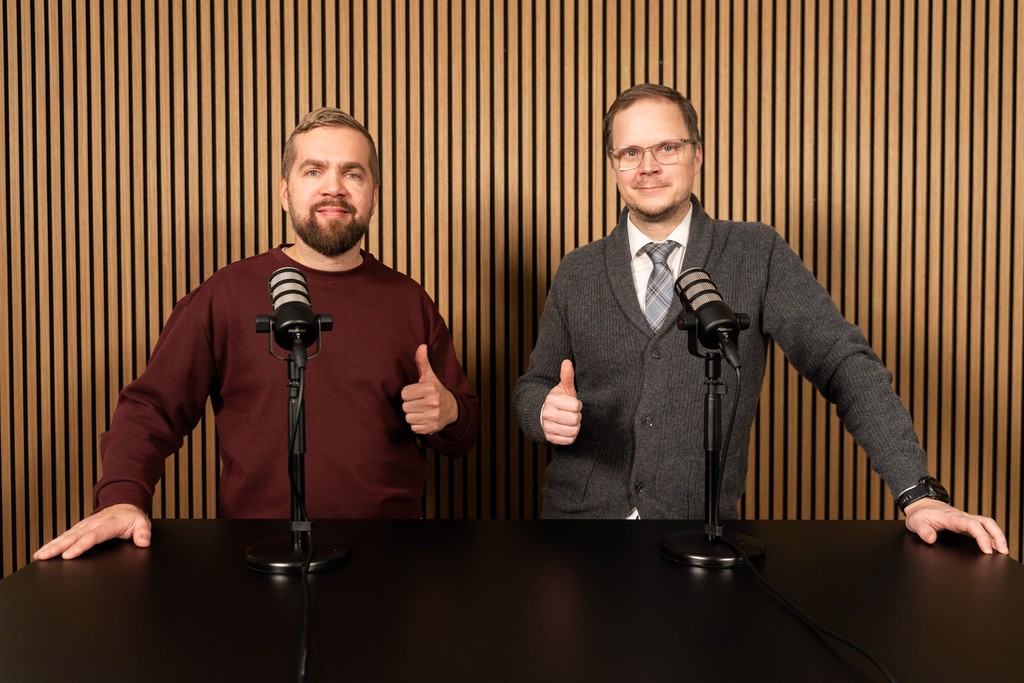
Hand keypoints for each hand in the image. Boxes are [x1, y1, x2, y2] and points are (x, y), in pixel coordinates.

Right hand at [33, 503, 151, 559]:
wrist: (124, 504)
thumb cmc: (131, 517)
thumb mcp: (142, 523)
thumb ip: (143, 533)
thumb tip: (143, 543)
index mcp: (108, 524)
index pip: (92, 537)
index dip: (80, 546)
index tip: (68, 555)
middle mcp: (93, 524)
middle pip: (73, 537)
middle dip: (58, 547)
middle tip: (44, 556)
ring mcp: (84, 526)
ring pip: (66, 536)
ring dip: (51, 545)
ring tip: (38, 555)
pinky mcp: (80, 528)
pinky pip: (65, 536)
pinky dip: (53, 543)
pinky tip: (43, 552)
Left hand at [401, 344, 458, 434]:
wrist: (452, 409)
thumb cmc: (436, 391)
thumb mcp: (429, 377)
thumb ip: (422, 362)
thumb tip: (421, 346)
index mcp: (430, 388)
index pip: (404, 394)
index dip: (409, 394)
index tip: (419, 393)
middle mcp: (433, 402)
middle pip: (405, 406)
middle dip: (411, 405)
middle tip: (421, 402)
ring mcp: (433, 416)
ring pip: (408, 418)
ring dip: (414, 415)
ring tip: (423, 410)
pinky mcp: (432, 428)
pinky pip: (413, 427)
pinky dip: (418, 425)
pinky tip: (426, 418)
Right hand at [541, 359, 582, 444]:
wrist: (541, 415)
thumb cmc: (557, 400)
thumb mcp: (562, 388)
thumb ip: (566, 376)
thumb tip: (567, 361)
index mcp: (551, 400)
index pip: (575, 406)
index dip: (577, 405)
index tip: (573, 403)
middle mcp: (548, 414)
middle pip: (575, 419)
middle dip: (577, 416)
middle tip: (573, 413)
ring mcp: (548, 427)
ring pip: (573, 431)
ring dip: (575, 427)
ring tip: (570, 421)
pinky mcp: (550, 438)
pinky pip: (568, 440)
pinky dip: (570, 436)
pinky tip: (567, 429)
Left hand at [904, 498, 1008, 554]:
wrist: (919, 504)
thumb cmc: (919, 513)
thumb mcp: (915, 522)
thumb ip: (923, 531)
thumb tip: (931, 539)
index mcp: (951, 517)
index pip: (972, 525)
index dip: (982, 537)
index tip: (987, 549)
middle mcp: (961, 517)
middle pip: (986, 522)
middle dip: (997, 536)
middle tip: (1003, 551)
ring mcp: (964, 519)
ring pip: (987, 524)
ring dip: (997, 535)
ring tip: (1003, 550)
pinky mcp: (965, 523)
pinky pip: (982, 527)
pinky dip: (990, 535)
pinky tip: (994, 545)